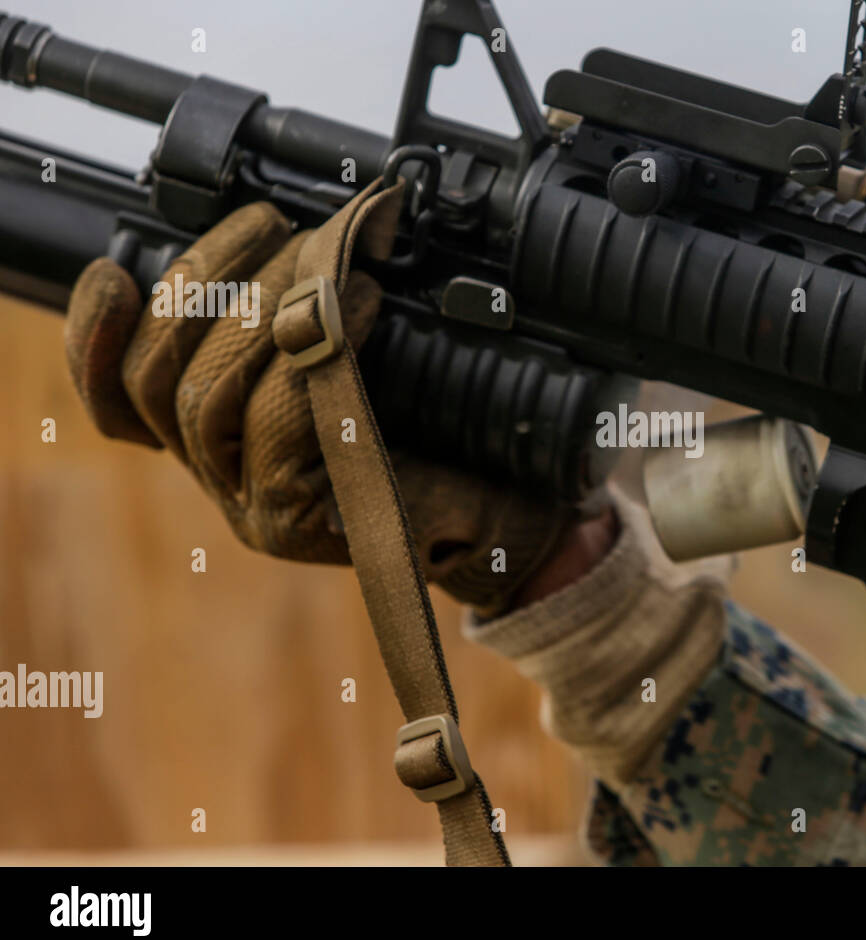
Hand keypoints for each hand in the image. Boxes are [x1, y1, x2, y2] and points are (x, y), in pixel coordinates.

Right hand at [64, 196, 574, 614]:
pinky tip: (358, 304)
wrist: (505, 504)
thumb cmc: (437, 427)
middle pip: (157, 381)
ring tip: (328, 256)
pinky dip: (313, 349)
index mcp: (215, 438)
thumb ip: (298, 318)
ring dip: (262, 306)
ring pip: (204, 400)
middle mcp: (220, 476)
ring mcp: (249, 507)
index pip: (118, 395)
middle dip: (207, 281)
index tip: (115, 268)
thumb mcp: (356, 356)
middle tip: (273, 224)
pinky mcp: (290, 524)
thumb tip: (291, 229)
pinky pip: (275, 423)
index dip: (94, 334)